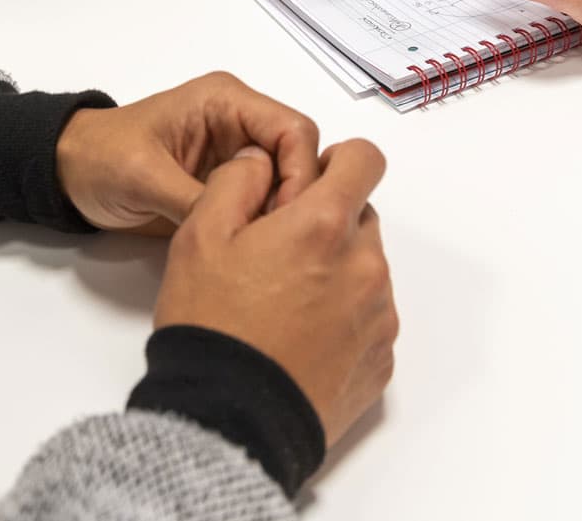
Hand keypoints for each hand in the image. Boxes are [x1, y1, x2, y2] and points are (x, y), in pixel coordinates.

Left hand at [56, 72, 323, 231]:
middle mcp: (240, 123)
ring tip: (270, 249)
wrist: (68, 173)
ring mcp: (236, 155)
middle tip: (281, 242)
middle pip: (299, 157)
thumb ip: (195, 197)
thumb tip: (242, 227)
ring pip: (288, 182)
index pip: (293, 129)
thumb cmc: (100, 159)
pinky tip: (256, 249)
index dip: (301, 172)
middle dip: (297, 197)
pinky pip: (265, 202)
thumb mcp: (144, 177)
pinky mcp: (228, 184)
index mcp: (225, 101)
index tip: (287, 218)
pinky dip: (266, 224)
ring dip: (284, 214)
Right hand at [155, 140, 396, 446]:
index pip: (365, 160)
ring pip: (366, 269)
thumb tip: (262, 161)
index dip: (337, 162)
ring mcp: (379, 316)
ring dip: (336, 272)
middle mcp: (365, 266)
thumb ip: (237, 180)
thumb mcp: (200, 235)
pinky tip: (300, 338)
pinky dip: (343, 318)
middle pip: (362, 218)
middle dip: (326, 224)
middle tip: (277, 255)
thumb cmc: (212, 326)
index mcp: (324, 226)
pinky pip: (370, 318)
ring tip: (284, 304)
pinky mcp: (381, 360)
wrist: (229, 420)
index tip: (308, 184)